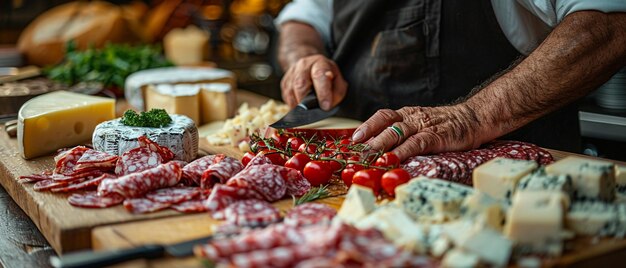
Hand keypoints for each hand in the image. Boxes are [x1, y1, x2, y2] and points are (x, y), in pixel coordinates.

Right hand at [280, 54, 347, 109]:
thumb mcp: (338, 83)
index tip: (326, 106)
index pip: (319, 76)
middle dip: (306, 101)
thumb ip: (337, 93)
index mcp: (320, 63)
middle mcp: (303, 65)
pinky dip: (293, 105)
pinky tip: (300, 106)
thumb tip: (328, 103)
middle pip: (300, 84)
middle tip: (313, 111)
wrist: (311, 67)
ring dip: (298, 105)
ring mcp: (292, 73)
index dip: (323, 92)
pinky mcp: (285, 82)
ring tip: (307, 110)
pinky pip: (286, 96)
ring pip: (290, 92)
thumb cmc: (327, 79)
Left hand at [351, 105, 483, 160]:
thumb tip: (382, 150)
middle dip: (368, 139)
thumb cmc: (446, 125)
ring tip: (367, 157)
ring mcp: (424, 126)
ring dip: (380, 145)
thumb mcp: (422, 125)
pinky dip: (402, 152)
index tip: (353, 139)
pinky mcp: (436, 137)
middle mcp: (412, 118)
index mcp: (407, 114)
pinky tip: (392, 159)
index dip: (367, 126)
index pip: (382, 117)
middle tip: (354, 152)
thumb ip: (405, 134)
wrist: (474, 118)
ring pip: (397, 133)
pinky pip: (415, 144)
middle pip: (385, 124)